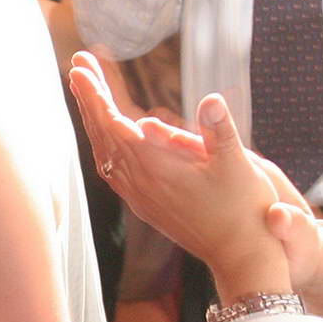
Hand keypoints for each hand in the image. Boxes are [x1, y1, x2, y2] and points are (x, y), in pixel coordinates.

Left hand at [69, 52, 289, 297]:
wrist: (241, 256)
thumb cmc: (244, 209)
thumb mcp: (238, 165)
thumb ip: (220, 130)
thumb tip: (212, 99)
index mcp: (156, 168)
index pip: (114, 124)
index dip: (95, 94)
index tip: (80, 68)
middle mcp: (140, 183)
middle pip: (102, 134)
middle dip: (89, 98)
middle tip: (78, 66)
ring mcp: (139, 197)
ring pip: (104, 153)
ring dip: (94, 121)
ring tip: (88, 93)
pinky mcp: (145, 206)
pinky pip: (113, 171)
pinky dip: (104, 146)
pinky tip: (106, 139)